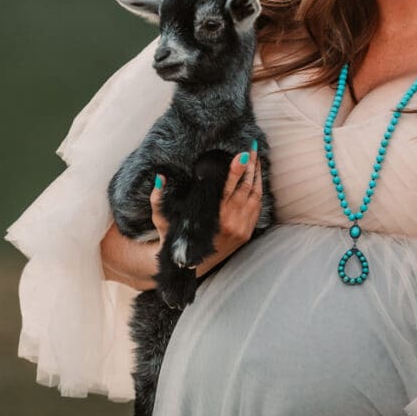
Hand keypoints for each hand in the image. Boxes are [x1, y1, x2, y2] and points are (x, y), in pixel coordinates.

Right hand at [150, 146, 262, 277]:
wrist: (190, 267)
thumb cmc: (174, 240)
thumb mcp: (162, 221)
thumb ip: (157, 201)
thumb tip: (159, 178)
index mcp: (213, 218)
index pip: (228, 189)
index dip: (237, 171)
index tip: (244, 154)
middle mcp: (230, 224)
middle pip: (246, 189)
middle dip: (251, 167)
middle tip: (253, 148)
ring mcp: (241, 230)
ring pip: (255, 198)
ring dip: (257, 177)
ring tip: (257, 158)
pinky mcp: (247, 234)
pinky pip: (257, 208)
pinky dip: (259, 191)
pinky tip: (257, 178)